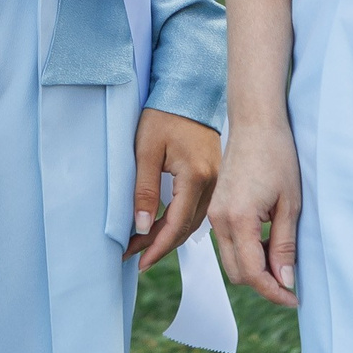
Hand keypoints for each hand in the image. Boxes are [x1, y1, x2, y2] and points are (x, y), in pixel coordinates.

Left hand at [129, 108, 220, 270]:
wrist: (186, 91)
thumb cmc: (163, 115)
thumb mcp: (146, 151)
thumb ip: (144, 190)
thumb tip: (143, 227)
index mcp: (196, 176)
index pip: (177, 224)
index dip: (157, 247)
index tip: (139, 262)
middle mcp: (212, 183)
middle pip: (187, 227)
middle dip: (161, 245)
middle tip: (136, 257)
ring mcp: (216, 179)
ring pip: (194, 221)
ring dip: (170, 235)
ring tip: (144, 246)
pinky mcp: (214, 175)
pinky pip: (199, 207)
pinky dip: (181, 221)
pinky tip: (165, 226)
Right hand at [210, 120, 300, 306]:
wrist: (255, 123)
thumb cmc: (277, 157)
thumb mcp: (289, 204)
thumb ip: (284, 246)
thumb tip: (284, 281)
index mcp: (238, 219)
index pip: (252, 274)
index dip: (274, 292)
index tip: (294, 298)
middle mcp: (220, 220)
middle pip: (237, 273)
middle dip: (263, 283)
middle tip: (291, 279)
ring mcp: (215, 214)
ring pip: (231, 260)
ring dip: (255, 267)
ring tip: (282, 256)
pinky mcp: (216, 208)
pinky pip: (229, 242)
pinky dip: (247, 251)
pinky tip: (268, 239)